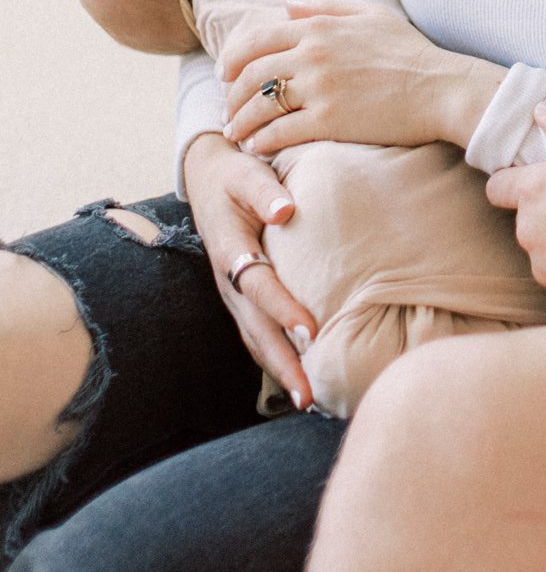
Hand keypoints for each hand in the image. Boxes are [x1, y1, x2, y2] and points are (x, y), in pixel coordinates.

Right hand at [181, 131, 316, 408]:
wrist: (208, 177)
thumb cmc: (236, 173)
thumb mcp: (247, 172)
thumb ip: (266, 190)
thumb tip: (286, 211)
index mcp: (229, 248)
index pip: (260, 285)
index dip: (283, 310)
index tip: (311, 332)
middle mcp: (227, 279)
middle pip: (255, 328)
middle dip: (283, 363)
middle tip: (309, 395)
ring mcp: (231, 293)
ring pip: (255, 338)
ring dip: (280, 370)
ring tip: (308, 399)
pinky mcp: (239, 298)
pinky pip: (255, 333)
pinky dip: (274, 357)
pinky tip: (296, 377)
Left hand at [219, 4, 502, 156]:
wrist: (440, 89)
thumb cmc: (410, 53)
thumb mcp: (371, 15)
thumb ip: (327, 7)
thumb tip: (288, 7)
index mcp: (319, 27)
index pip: (257, 39)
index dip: (233, 57)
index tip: (226, 74)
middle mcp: (313, 54)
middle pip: (252, 74)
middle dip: (232, 94)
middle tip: (227, 109)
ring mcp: (320, 88)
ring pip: (261, 105)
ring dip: (241, 121)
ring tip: (236, 134)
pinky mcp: (329, 121)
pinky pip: (280, 132)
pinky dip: (262, 141)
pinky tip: (258, 148)